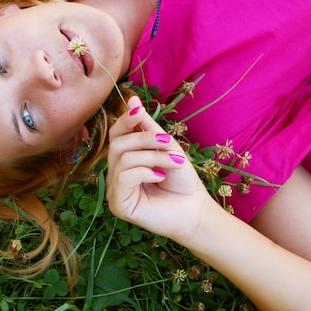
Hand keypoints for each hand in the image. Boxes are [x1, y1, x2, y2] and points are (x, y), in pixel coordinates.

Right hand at [106, 97, 213, 243]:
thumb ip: (146, 127)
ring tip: (174, 163)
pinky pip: (123, 177)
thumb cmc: (182, 181)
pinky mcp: (118, 205)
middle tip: (168, 143)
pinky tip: (160, 178)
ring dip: (152, 157)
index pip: (115, 135)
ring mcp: (114, 190)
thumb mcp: (165, 147)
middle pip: (116, 144)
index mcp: (124, 160)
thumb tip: (132, 99)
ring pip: (122, 159)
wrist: (196, 210)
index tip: (138, 110)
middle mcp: (115, 175)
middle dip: (143, 139)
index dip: (124, 121)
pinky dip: (145, 172)